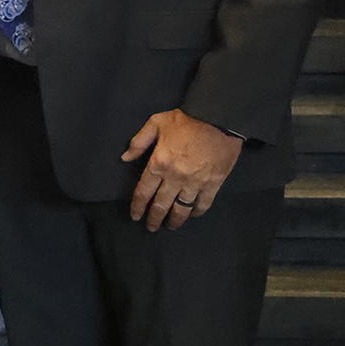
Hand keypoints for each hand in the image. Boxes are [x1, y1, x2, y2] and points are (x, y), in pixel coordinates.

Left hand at [122, 109, 243, 231]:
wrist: (219, 117)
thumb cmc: (186, 119)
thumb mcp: (156, 123)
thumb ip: (139, 142)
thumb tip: (125, 158)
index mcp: (158, 164)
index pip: (143, 192)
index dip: (138, 207)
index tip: (135, 216)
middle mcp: (174, 177)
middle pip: (161, 205)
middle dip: (154, 219)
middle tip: (151, 227)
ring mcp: (195, 182)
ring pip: (182, 208)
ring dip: (175, 220)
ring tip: (171, 226)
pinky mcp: (214, 183)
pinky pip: (203, 203)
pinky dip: (197, 212)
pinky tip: (192, 215)